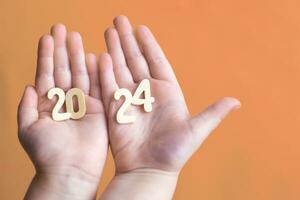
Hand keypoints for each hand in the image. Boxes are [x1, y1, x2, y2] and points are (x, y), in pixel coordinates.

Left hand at [17, 24, 106, 198]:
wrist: (70, 170)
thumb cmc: (46, 153)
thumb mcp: (27, 129)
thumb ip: (26, 106)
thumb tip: (29, 86)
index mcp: (47, 104)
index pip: (47, 73)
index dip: (47, 55)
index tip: (48, 37)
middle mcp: (65, 101)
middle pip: (64, 69)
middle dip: (62, 49)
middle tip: (63, 28)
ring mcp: (83, 104)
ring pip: (81, 74)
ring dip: (78, 55)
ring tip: (76, 36)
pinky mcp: (99, 110)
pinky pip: (98, 87)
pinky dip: (97, 72)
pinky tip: (95, 56)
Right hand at [99, 16, 239, 198]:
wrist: (151, 170)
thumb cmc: (174, 153)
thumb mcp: (196, 131)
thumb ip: (212, 114)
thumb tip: (236, 101)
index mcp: (167, 92)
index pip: (156, 61)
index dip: (148, 44)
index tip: (141, 28)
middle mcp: (147, 92)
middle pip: (136, 60)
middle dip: (127, 40)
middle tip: (119, 20)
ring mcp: (129, 99)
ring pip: (120, 69)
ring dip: (114, 50)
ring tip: (109, 31)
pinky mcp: (115, 109)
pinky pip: (108, 86)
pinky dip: (105, 72)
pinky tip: (102, 56)